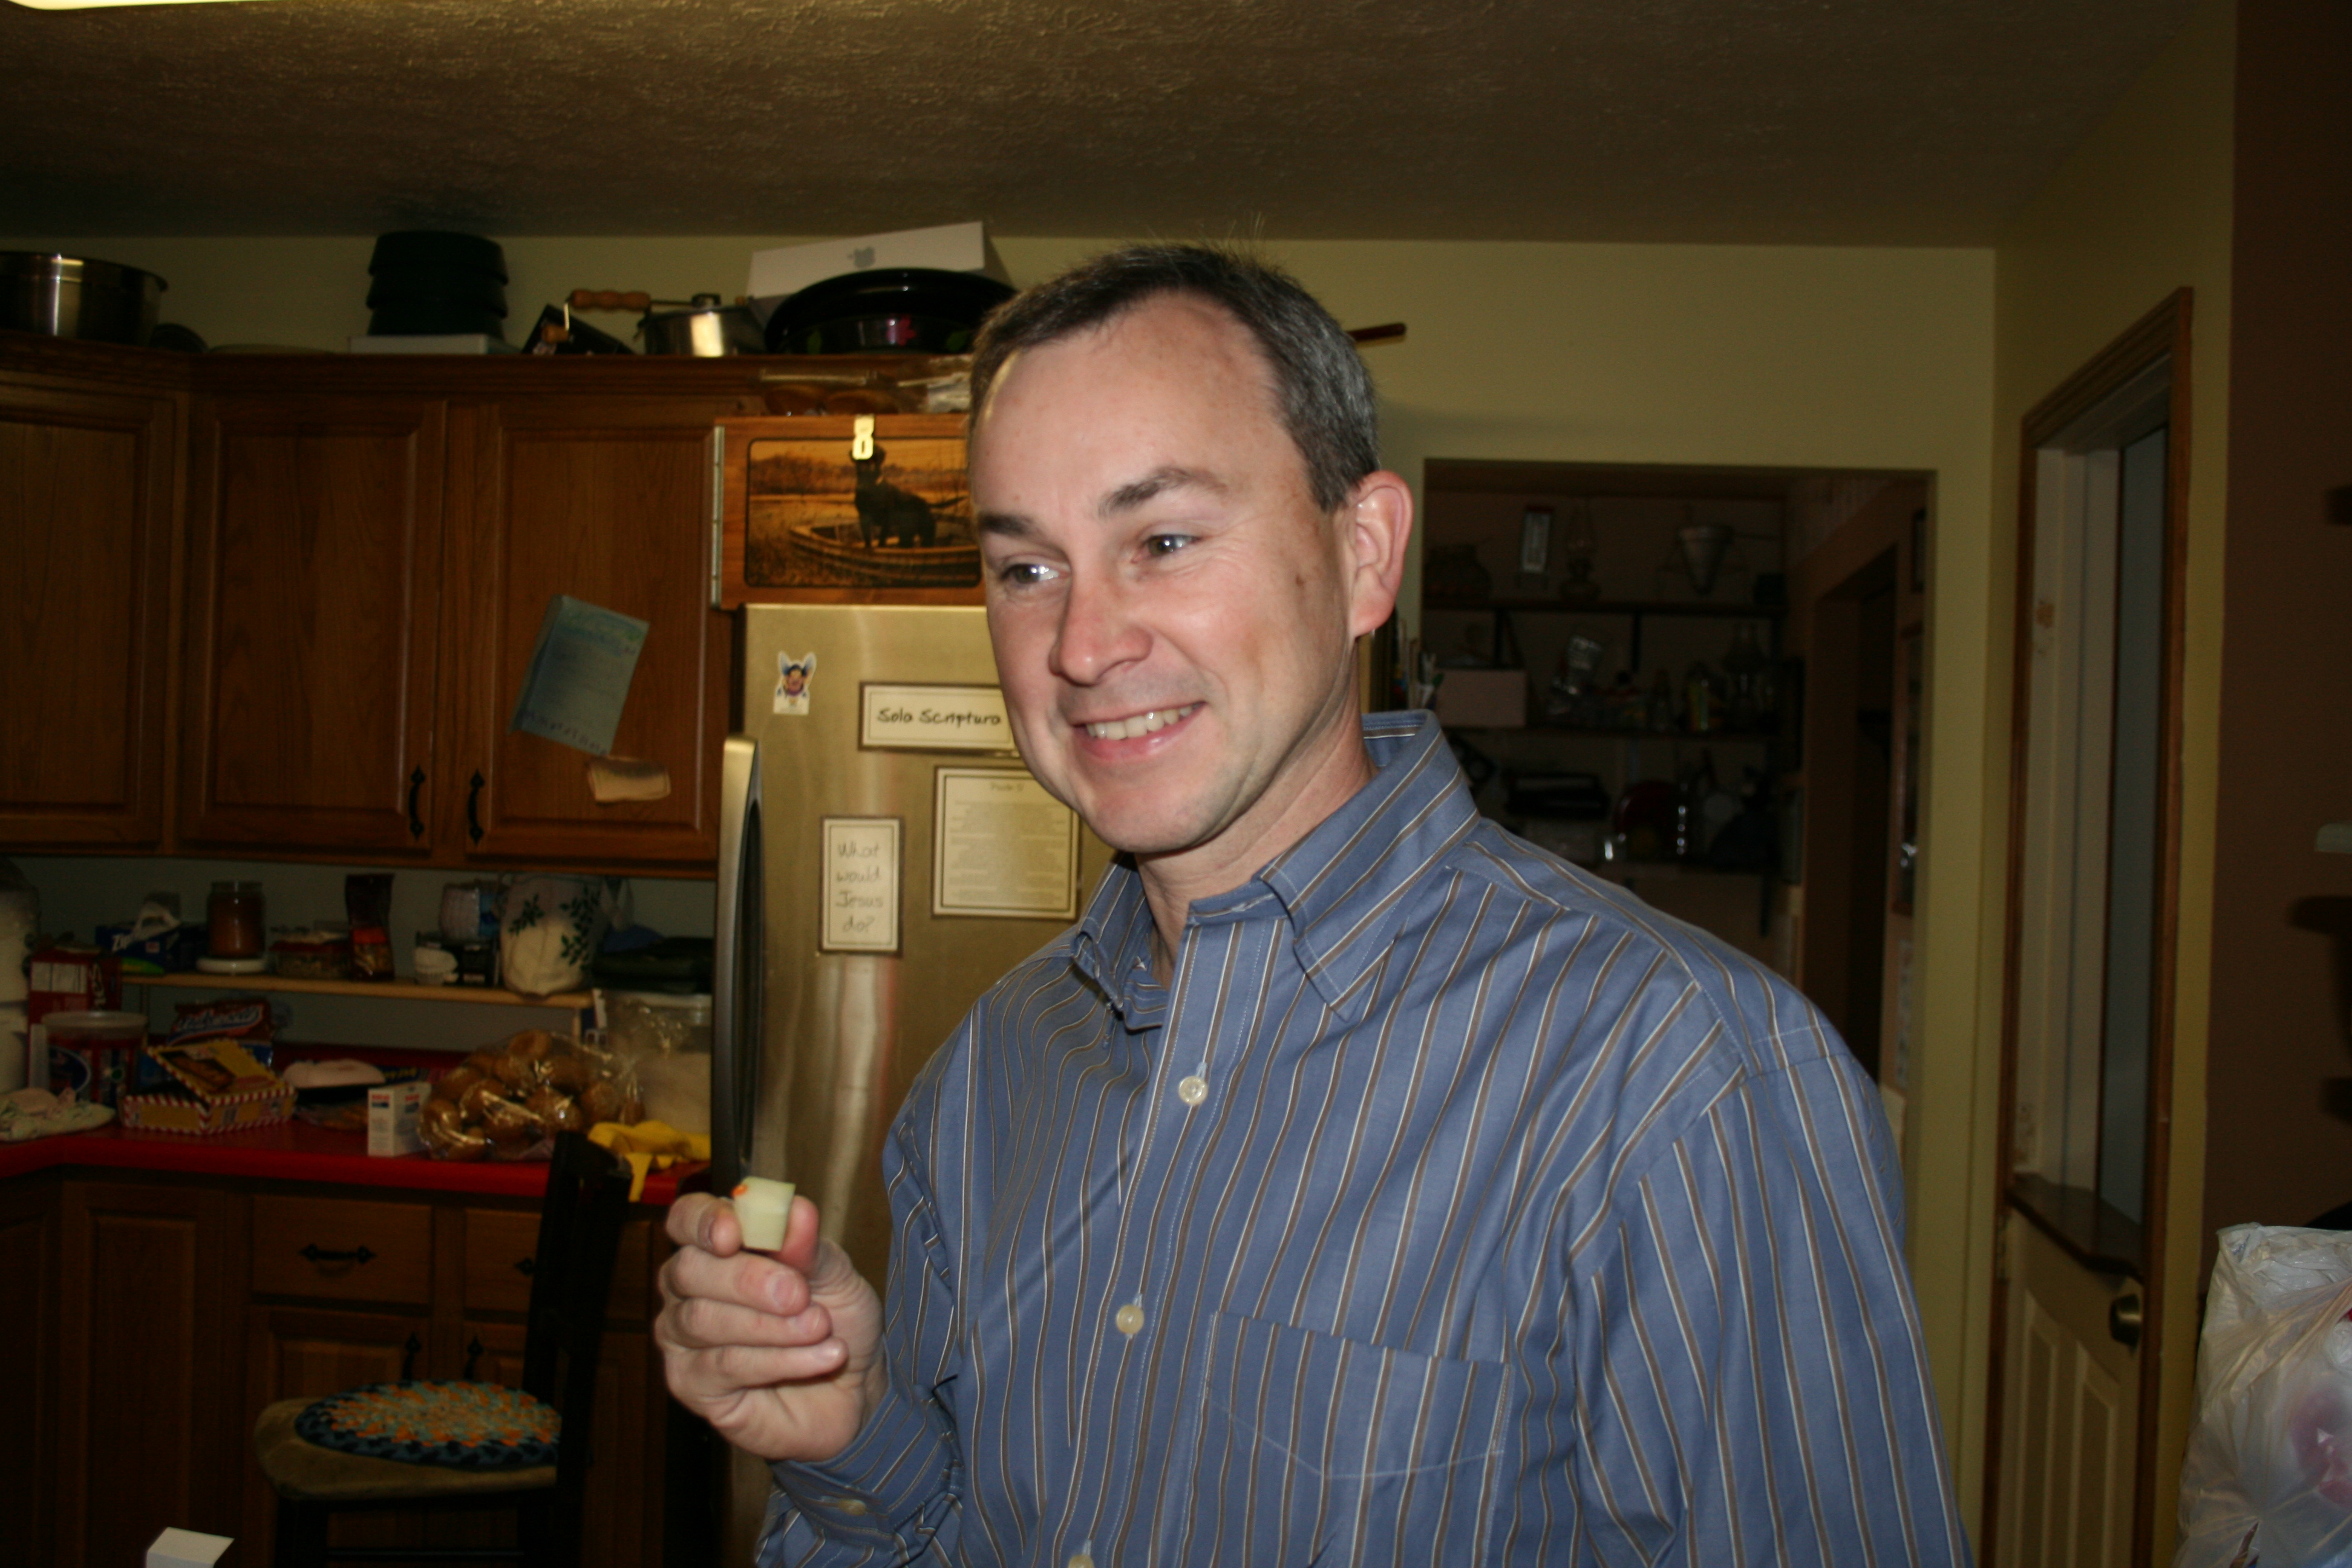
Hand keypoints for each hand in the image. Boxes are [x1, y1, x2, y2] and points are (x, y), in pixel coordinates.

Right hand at [655, 1190, 885, 1461]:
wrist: (855, 1389)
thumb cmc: (836, 1321)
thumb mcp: (835, 1275)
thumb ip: (808, 1247)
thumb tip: (796, 1211)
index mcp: (717, 1245)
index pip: (687, 1218)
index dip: (703, 1221)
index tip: (733, 1234)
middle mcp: (688, 1288)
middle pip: (690, 1269)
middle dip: (748, 1279)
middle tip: (799, 1294)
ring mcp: (682, 1338)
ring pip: (704, 1320)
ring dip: (773, 1325)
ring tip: (821, 1328)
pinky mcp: (691, 1384)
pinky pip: (724, 1365)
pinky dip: (780, 1360)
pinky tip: (821, 1358)